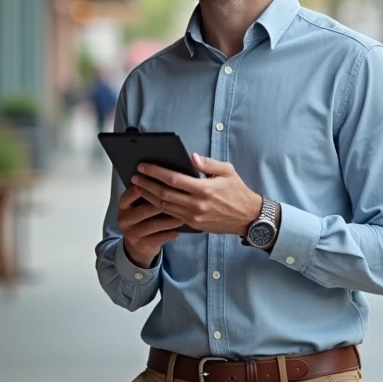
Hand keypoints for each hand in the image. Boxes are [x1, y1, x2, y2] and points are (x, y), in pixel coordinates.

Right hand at [116, 186, 184, 267]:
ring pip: (152, 225)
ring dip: (169, 220)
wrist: (138, 244)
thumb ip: (146, 194)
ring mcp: (131, 234)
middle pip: (143, 210)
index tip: (155, 183)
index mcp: (123, 206)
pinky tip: (179, 230)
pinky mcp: (141, 245)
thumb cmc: (142, 218)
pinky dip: (169, 233)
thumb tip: (164, 179)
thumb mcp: (138, 205)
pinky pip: (158, 238)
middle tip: (177, 200)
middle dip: (160, 205)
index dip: (140, 190)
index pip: (128, 196)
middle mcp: (124, 219)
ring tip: (182, 216)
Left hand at [132, 153, 262, 235]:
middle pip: (164, 194)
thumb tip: (190, 157)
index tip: (143, 166)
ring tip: (138, 187)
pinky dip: (158, 207)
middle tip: (134, 176)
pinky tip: (151, 200)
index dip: (155, 172)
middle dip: (147, 184)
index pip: (173, 179)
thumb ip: (207, 163)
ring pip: (164, 207)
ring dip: (149, 196)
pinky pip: (171, 215)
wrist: (248, 217)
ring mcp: (194, 216)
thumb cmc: (237, 191)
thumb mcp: (227, 171)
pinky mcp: (193, 224)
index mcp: (204, 189)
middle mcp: (197, 204)